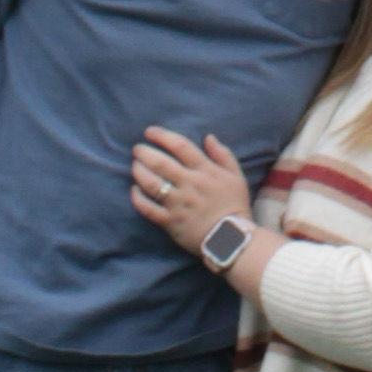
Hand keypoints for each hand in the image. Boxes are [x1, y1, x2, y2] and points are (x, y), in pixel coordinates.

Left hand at [127, 132, 256, 257]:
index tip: (150, 132)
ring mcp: (178, 204)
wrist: (232, 239)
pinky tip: (135, 190)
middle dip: (145, 153)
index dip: (162, 136)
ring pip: (152, 184)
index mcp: (205, 171)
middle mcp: (189, 184)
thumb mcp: (236, 176)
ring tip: (135, 166)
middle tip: (137, 149)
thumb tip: (208, 137)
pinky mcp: (170, 222)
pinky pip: (148, 209)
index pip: (180, 146)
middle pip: (161, 163)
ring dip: (139, 172)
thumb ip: (223, 155)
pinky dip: (138, 198)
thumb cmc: (234, 205)